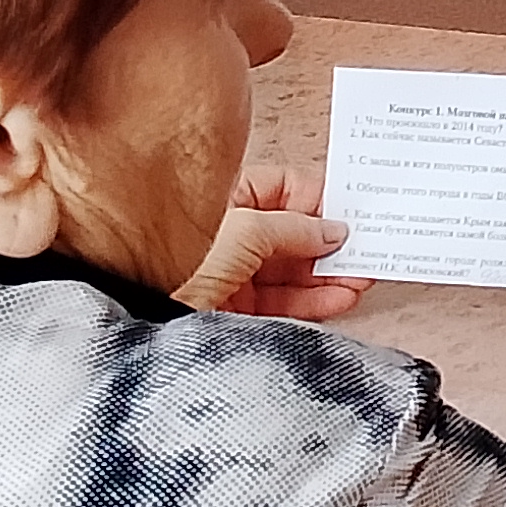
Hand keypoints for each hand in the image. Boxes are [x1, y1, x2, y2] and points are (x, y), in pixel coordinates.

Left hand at [180, 166, 366, 319]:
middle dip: (331, 240)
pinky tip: (339, 295)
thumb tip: (330, 229)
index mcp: (225, 199)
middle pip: (292, 231)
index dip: (319, 199)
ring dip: (330, 272)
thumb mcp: (242, 233)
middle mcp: (230, 234)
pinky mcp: (238, 309)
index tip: (350, 211)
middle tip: (364, 246)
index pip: (284, 189)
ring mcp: (235, 272)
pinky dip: (315, 299)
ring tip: (361, 275)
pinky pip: (285, 301)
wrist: (140, 317)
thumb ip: (291, 228)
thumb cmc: (168, 266)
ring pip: (293, 269)